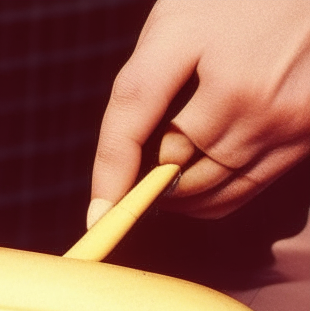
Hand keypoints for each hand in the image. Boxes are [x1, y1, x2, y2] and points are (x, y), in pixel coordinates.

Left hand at [88, 0, 309, 225]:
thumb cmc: (235, 0)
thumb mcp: (176, 22)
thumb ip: (146, 84)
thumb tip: (125, 163)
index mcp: (195, 39)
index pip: (132, 113)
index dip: (110, 172)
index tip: (99, 213)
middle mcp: (244, 84)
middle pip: (174, 165)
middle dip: (150, 179)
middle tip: (141, 177)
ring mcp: (283, 112)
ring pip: (209, 187)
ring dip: (181, 194)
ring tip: (169, 179)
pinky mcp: (309, 129)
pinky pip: (247, 187)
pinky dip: (215, 197)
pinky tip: (199, 185)